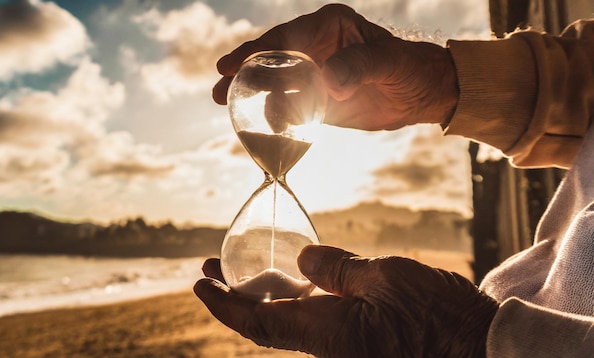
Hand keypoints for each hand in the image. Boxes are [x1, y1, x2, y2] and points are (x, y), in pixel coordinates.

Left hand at [194, 245, 497, 357]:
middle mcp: (327, 347)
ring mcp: (344, 347)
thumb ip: (337, 268)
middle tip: (213, 266)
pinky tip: (297, 278)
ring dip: (264, 294)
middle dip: (235, 294)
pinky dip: (297, 300)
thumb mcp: (384, 276)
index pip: (257, 322)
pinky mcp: (361, 342)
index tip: (198, 283)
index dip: (222, 304)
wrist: (479, 350)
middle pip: (266, 322)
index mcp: (326, 334)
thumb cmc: (436, 315)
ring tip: (248, 266)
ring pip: (290, 322)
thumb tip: (303, 261)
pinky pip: (316, 323)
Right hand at [212, 4, 457, 130]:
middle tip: (217, 92)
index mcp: (328, 27)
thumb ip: (359, 66)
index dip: (255, 51)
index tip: (230, 65)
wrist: (420, 94)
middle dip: (243, 74)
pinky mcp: (317, 100)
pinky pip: (290, 107)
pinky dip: (278, 117)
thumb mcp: (388, 62)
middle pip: (270, 60)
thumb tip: (329, 81)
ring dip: (255, 98)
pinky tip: (271, 127)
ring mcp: (313, 74)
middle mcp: (315, 48)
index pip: (285, 37)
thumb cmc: (408, 67)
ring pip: (275, 85)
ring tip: (232, 110)